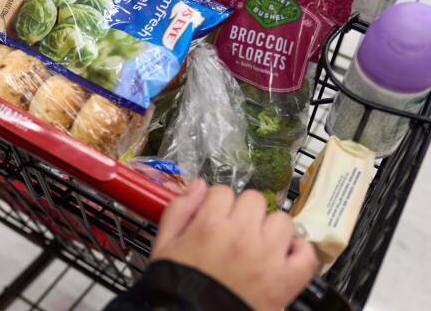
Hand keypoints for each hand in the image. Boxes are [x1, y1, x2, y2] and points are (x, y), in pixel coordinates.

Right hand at [151, 181, 317, 310]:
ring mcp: (268, 257)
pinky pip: (306, 253)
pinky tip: (282, 256)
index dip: (216, 203)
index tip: (214, 215)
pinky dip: (297, 252)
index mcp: (210, 225)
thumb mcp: (165, 244)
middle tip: (235, 229)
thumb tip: (198, 185)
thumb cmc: (178, 284)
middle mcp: (242, 236)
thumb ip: (179, 209)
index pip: (222, 191)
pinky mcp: (286, 280)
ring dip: (270, 228)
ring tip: (257, 244)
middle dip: (243, 211)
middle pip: (253, 199)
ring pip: (281, 219)